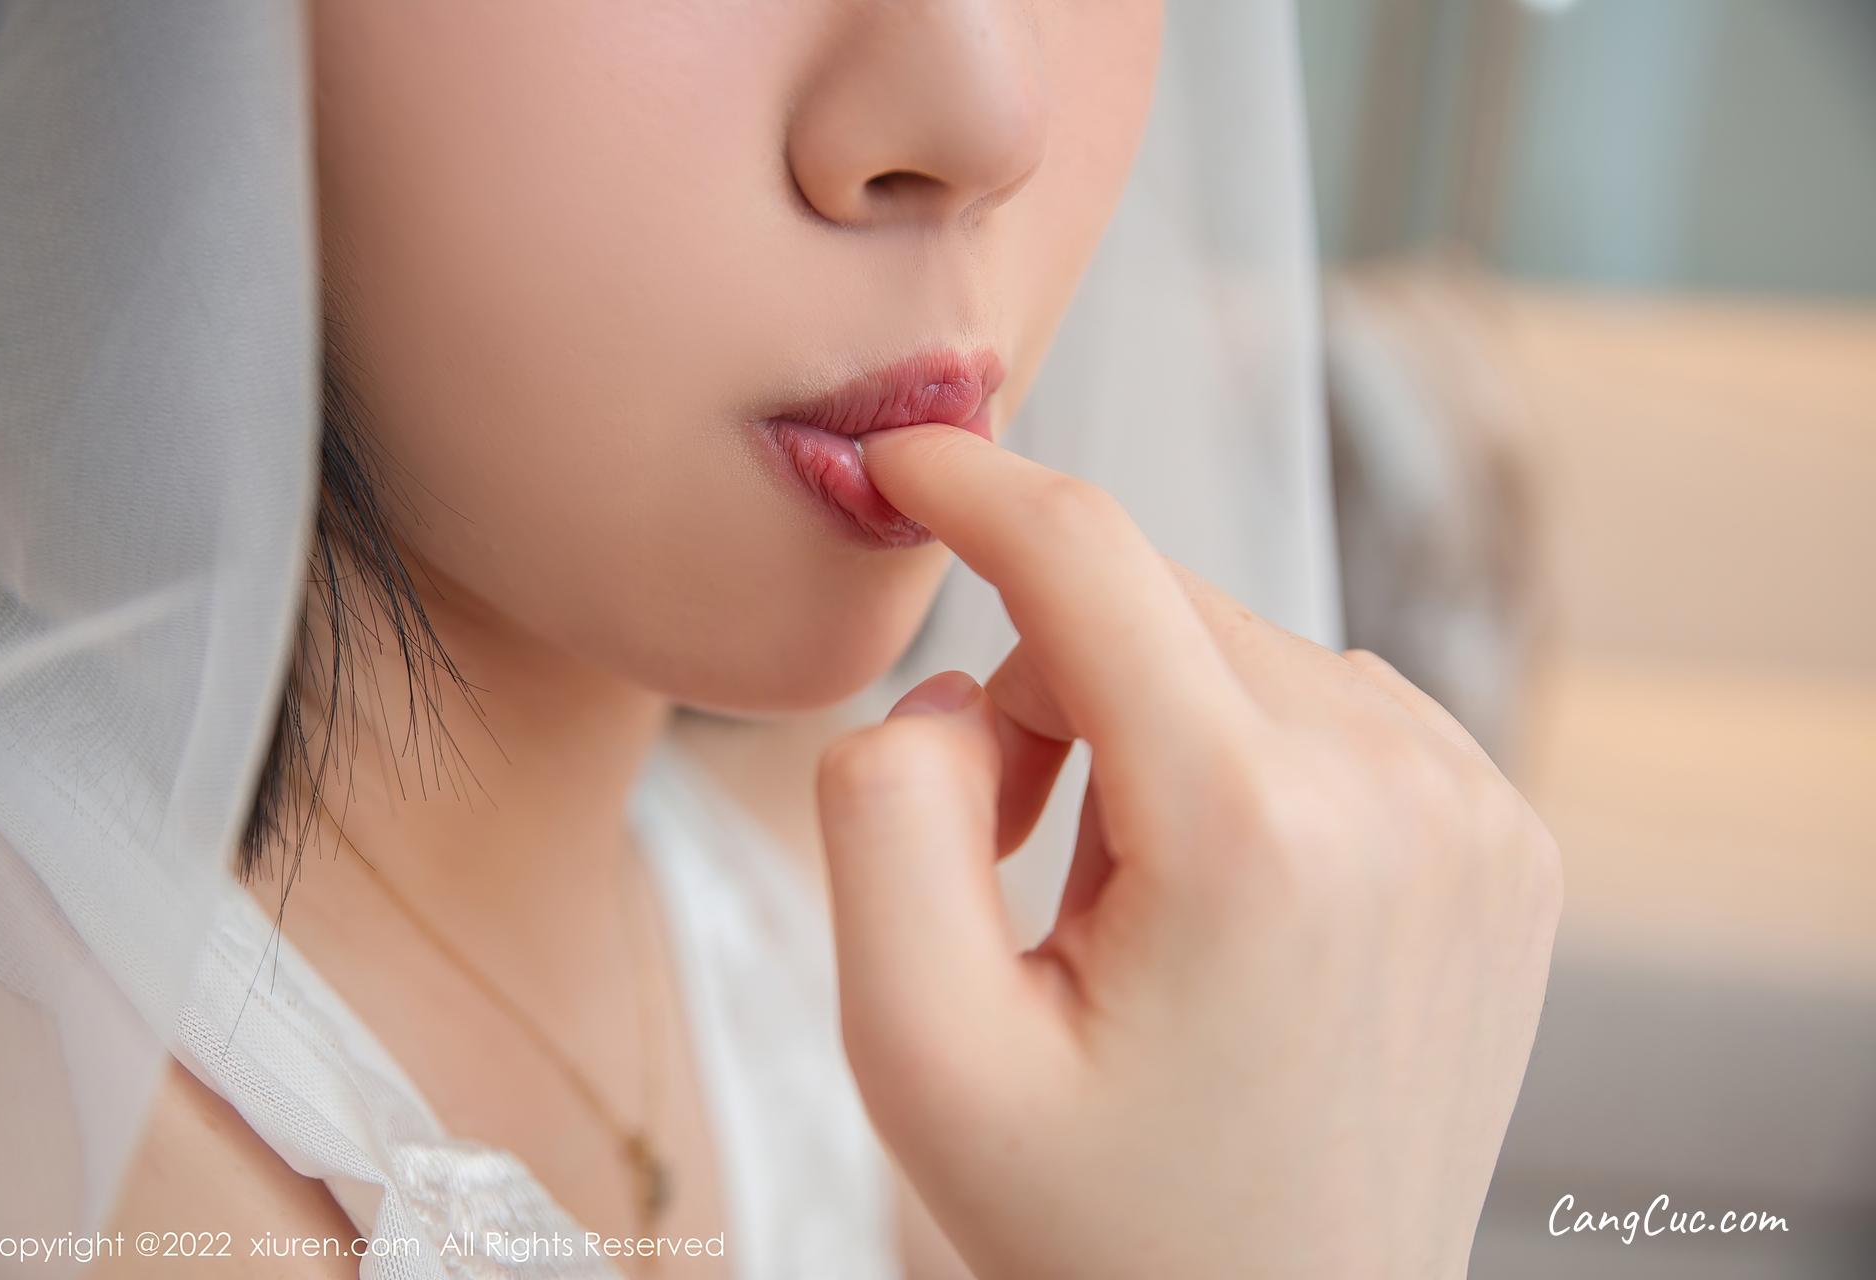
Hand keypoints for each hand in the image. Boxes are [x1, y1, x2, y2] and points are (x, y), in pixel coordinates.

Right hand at [818, 425, 1561, 1278]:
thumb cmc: (1100, 1218)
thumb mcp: (918, 1052)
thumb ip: (883, 820)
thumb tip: (958, 688)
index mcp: (1251, 833)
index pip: (1089, 557)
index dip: (976, 484)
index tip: (902, 455)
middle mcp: (1397, 787)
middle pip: (1154, 607)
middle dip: (1049, 685)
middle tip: (1017, 854)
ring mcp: (1475, 806)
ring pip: (1238, 650)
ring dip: (1148, 731)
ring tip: (1135, 906)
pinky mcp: (1504, 833)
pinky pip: (1326, 705)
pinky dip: (1242, 759)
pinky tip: (1231, 899)